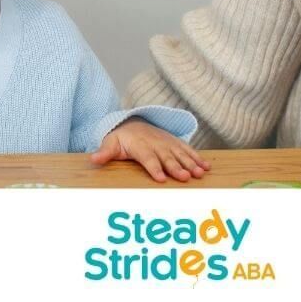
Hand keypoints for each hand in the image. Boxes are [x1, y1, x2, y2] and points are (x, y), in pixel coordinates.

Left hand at [90, 118, 210, 182]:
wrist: (134, 123)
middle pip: (168, 158)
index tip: (161, 178)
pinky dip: (198, 158)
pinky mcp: (176, 143)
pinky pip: (188, 150)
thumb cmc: (122, 138)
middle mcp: (157, 144)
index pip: (148, 158)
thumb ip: (105, 152)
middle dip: (177, 167)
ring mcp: (168, 143)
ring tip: (200, 173)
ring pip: (181, 154)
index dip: (154, 168)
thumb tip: (94, 158)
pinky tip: (206, 167)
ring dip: (191, 163)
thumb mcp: (111, 143)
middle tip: (186, 177)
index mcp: (141, 146)